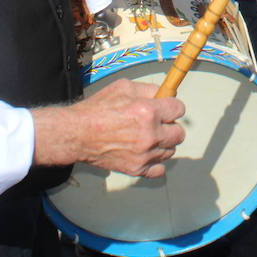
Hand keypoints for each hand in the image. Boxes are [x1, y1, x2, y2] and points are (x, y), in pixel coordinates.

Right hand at [31, 80, 184, 176]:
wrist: (77, 134)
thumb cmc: (97, 109)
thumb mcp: (124, 87)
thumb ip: (149, 89)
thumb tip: (165, 95)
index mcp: (149, 111)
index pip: (179, 109)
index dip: (172, 107)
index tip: (166, 108)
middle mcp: (150, 135)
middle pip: (179, 133)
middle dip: (170, 126)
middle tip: (157, 123)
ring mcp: (144, 154)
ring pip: (170, 151)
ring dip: (162, 143)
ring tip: (147, 137)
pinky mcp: (136, 169)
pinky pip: (159, 169)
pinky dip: (155, 162)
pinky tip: (146, 153)